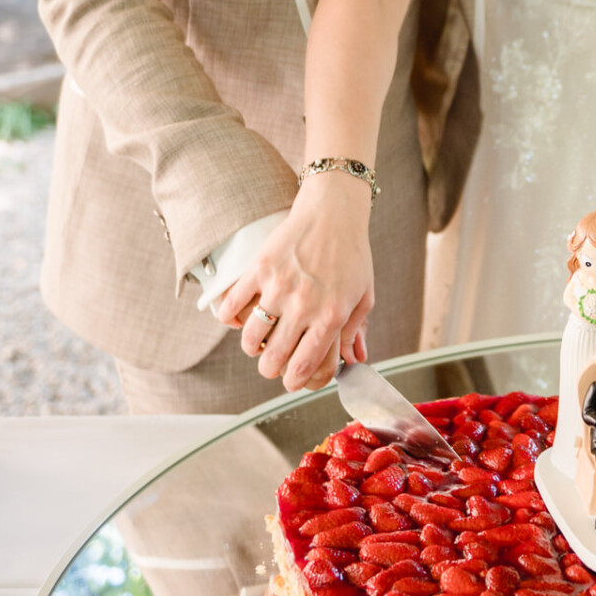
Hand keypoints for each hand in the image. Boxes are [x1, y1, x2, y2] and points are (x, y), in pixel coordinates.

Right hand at [217, 172, 373, 391]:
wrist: (333, 212)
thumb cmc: (352, 254)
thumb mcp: (363, 295)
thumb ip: (355, 331)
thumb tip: (354, 362)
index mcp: (331, 316)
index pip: (305, 368)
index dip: (296, 383)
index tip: (292, 382)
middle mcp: (304, 305)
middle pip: (274, 360)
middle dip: (270, 370)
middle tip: (272, 364)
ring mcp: (279, 287)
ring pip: (250, 339)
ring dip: (252, 348)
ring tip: (257, 344)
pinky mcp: (259, 268)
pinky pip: (232, 306)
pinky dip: (231, 319)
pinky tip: (240, 319)